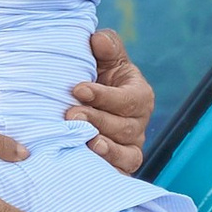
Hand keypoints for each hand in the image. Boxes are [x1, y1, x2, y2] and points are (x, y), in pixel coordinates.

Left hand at [67, 26, 154, 172]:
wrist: (84, 103)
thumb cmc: (95, 76)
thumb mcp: (102, 57)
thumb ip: (105, 46)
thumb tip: (98, 41)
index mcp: (139, 94)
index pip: (128, 98)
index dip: (104, 95)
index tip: (78, 89)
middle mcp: (139, 121)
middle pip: (124, 127)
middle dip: (97, 120)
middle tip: (71, 114)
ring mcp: (132, 145)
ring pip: (125, 151)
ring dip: (104, 146)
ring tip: (85, 140)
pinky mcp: (122, 163)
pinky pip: (122, 170)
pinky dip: (109, 167)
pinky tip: (90, 162)